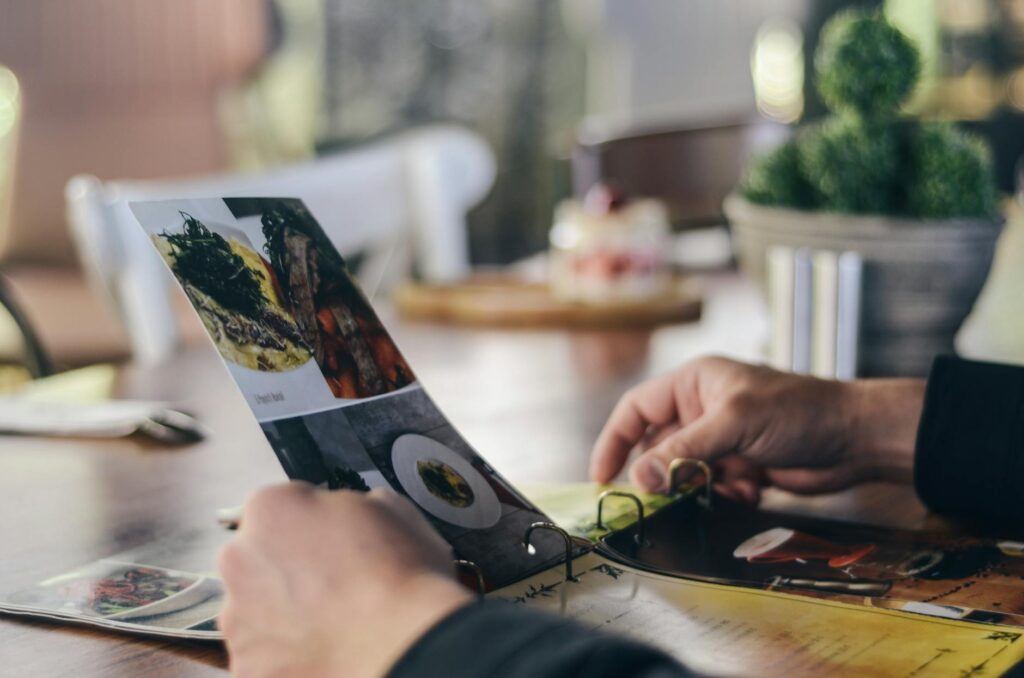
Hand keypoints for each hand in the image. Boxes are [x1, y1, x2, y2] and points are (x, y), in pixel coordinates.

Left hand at [218, 484, 472, 677]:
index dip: (311, 524)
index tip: (332, 542)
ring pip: (255, 607)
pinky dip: (284, 651)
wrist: (403, 647)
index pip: (281, 507)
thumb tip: (345, 517)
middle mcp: (241, 557)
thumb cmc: (401, 578)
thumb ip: (347, 505)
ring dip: (283, 611)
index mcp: (272, 508)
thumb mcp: (389, 507)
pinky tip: (322, 648)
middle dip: (287, 568)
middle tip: (332, 586)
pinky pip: (261, 651)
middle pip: (258, 556)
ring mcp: (236, 616)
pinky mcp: (244, 663)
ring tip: (331, 623)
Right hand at [590, 356, 924, 499]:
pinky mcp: (741, 467)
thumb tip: (638, 479)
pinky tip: (751, 490)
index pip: (637, 410)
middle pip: (658, 448)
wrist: (855, 439)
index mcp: (693, 384)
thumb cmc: (799, 411)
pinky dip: (725, 495)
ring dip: (700, 487)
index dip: (614, 441)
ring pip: (685, 474)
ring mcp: (722, 440)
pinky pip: (712, 489)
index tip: (601, 476)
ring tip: (726, 486)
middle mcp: (702, 410)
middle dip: (665, 474)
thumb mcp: (734, 423)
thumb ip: (683, 452)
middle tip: (670, 496)